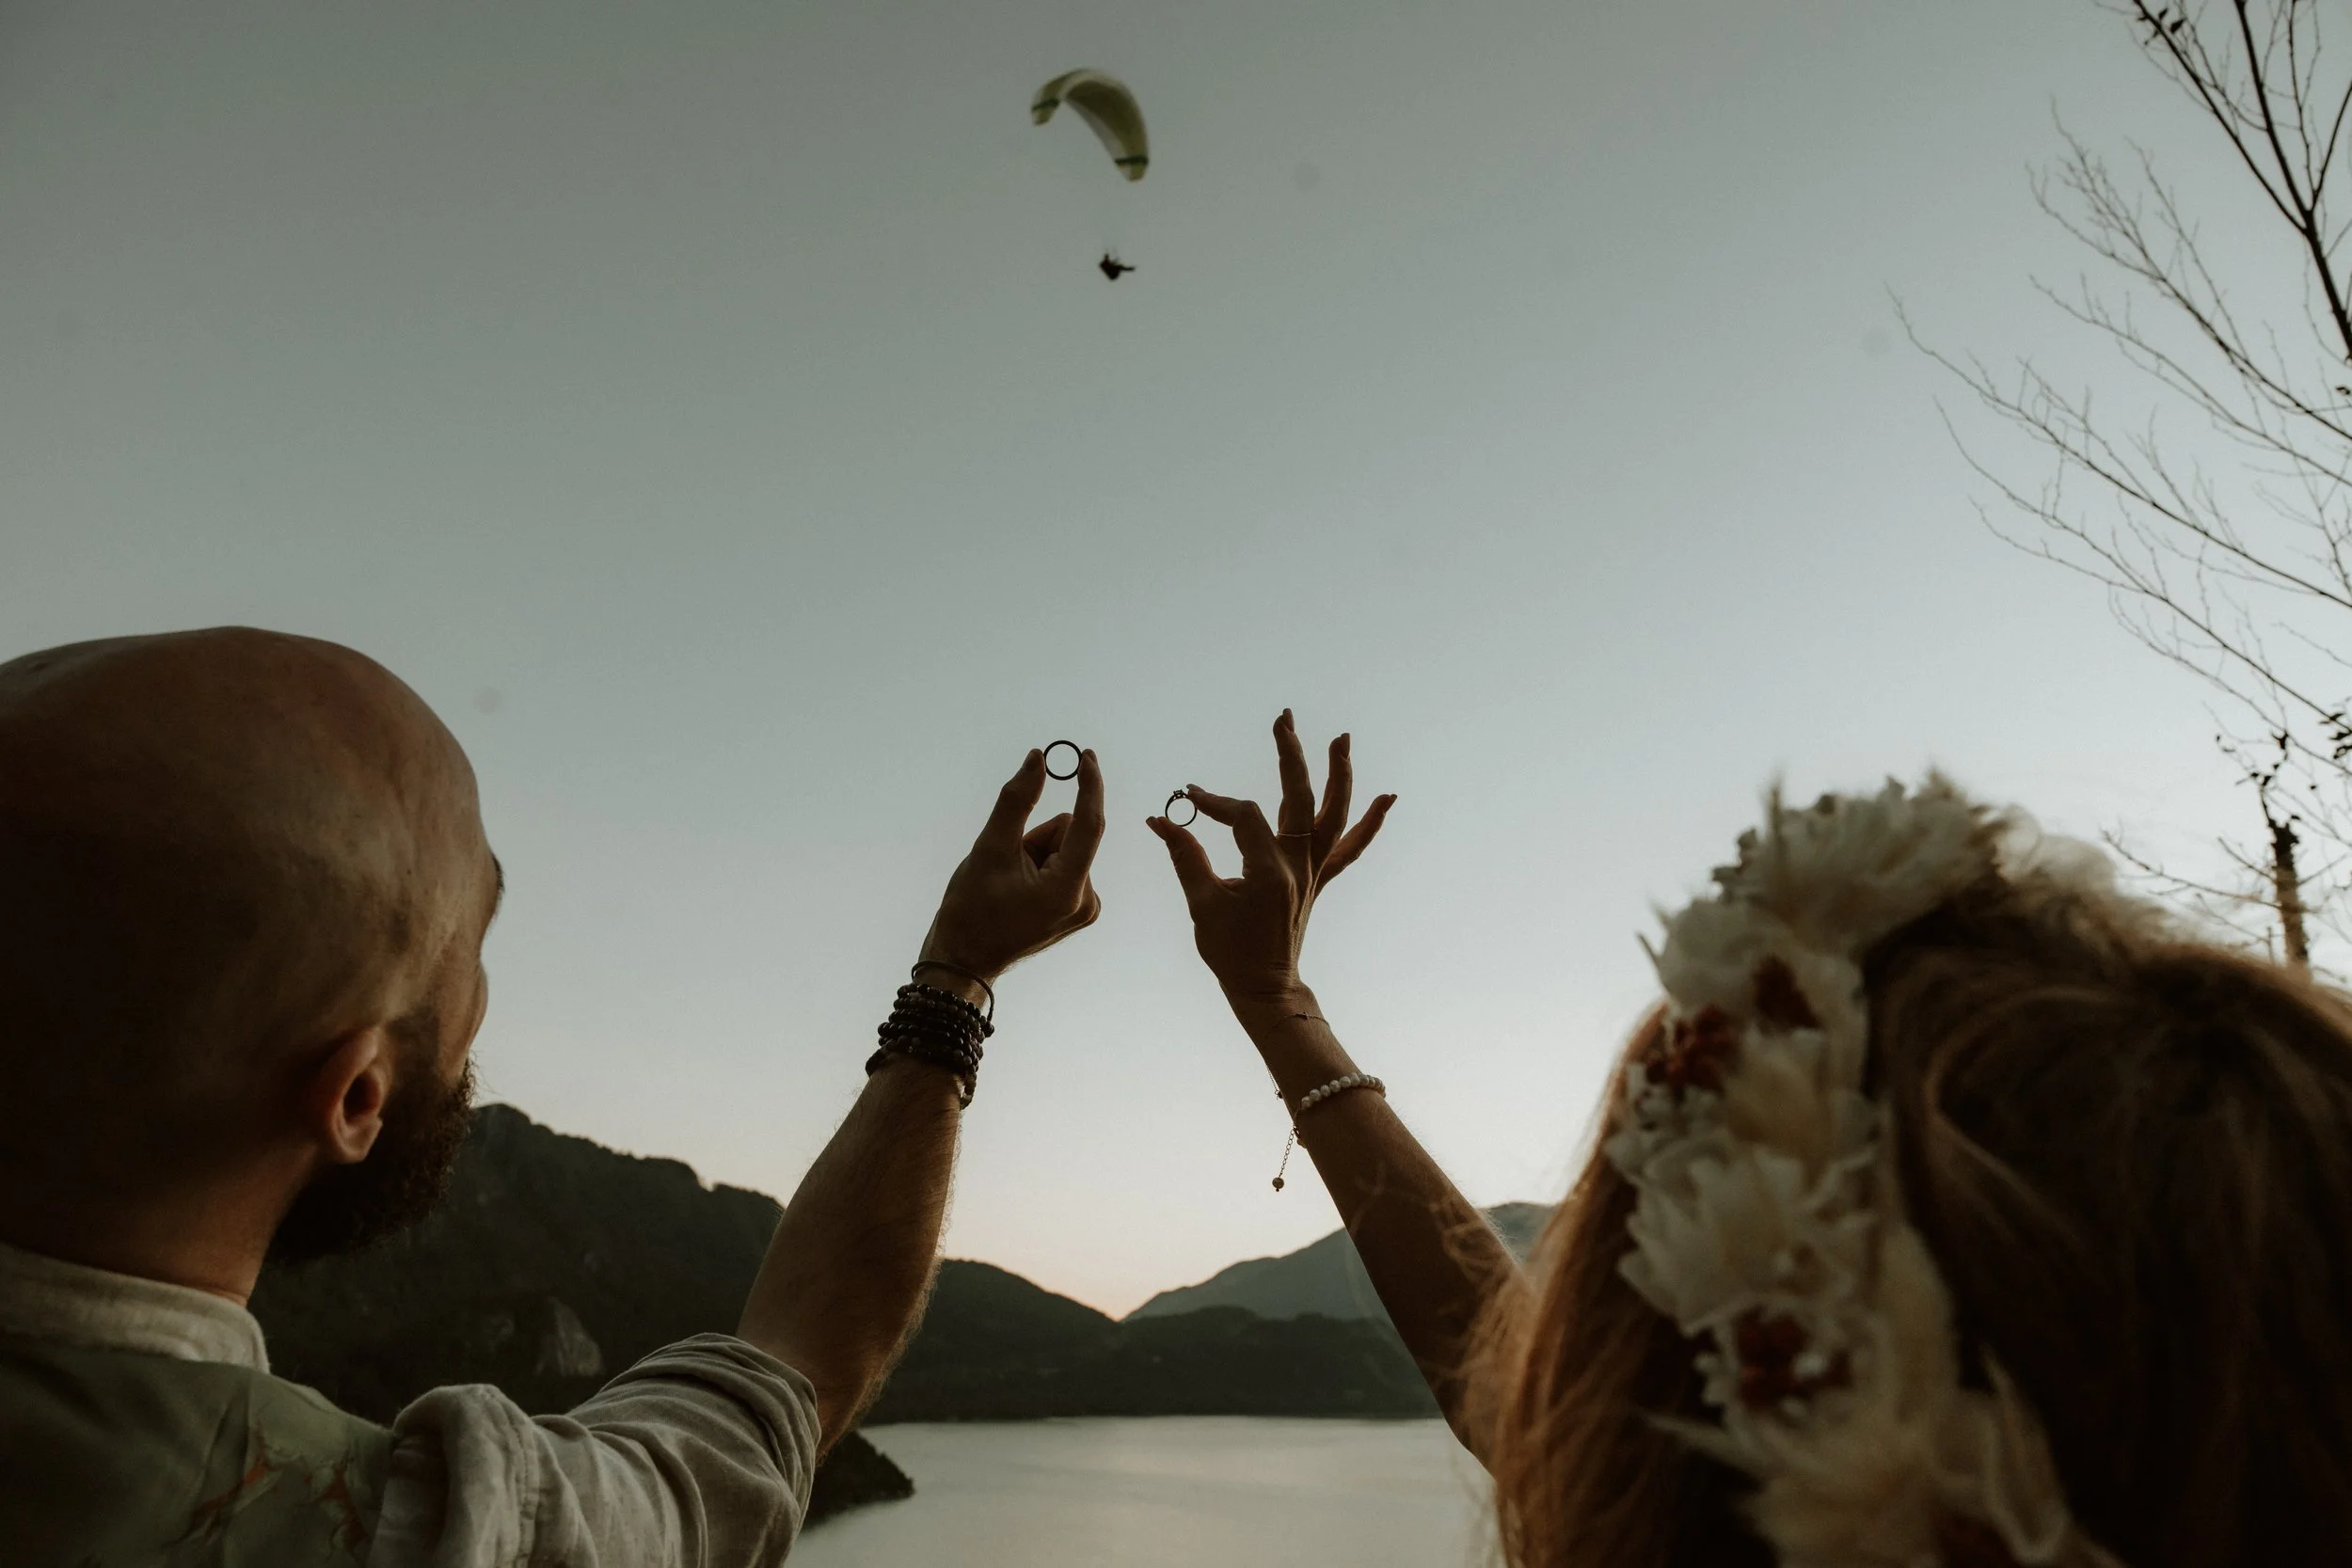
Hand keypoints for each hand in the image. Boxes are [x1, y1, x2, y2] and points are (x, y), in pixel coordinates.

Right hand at [919, 747, 1105, 982]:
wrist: (964, 960)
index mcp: (1067, 889)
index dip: (1088, 786)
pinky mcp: (1077, 910)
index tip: (1087, 755)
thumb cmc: (971, 910)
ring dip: (1035, 853)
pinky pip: (1063, 866)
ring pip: (1064, 849)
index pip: (1088, 824)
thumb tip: (1038, 759)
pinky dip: (1040, 867)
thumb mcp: (989, 849)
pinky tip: (1018, 891)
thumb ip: (1017, 800)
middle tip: (1006, 866)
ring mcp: (1083, 908)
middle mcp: (1085, 900)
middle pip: (1068, 835)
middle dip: (1037, 838)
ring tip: (1009, 883)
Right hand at [1147, 710, 1393, 1006]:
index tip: (1188, 798)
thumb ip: (1185, 856)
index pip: (1244, 817)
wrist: (1265, 988)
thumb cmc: (1230, 952)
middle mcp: (1299, 866)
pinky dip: (1369, 824)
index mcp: (1269, 872)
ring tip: (1341, 738)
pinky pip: (1349, 848)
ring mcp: (1313, 873)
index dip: (1215, 803)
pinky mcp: (1319, 880)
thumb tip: (1160, 820)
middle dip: (1292, 754)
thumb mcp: (1202, 905)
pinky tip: (1387, 798)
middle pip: (1300, 798)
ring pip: (1334, 815)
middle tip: (1284, 718)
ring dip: (1340, 775)